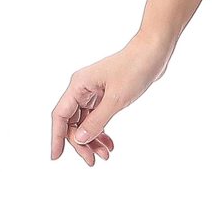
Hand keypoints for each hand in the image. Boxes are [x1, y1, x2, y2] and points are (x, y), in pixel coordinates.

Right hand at [50, 32, 172, 165]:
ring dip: (93, 139)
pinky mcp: (106, 93)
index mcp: (79, 85)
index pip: (60, 115)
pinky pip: (97, 117)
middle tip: (92, 161)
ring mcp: (95, 90)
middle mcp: (83, 87)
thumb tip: (79, 140)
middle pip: (73, 121)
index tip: (56, 157)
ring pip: (86, 121)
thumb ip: (96, 121)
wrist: (155, 51)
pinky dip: (102, 130)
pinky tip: (109, 143)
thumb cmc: (135, 68)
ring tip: (105, 155)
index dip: (57, 137)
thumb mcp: (116, 99)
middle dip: (81, 143)